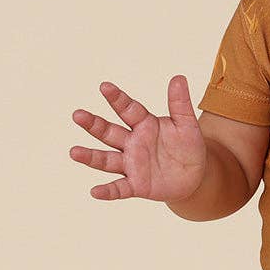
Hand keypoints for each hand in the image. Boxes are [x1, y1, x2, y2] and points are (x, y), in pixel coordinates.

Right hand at [69, 75, 206, 200]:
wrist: (195, 175)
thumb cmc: (187, 145)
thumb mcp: (187, 124)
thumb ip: (180, 103)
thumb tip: (178, 77)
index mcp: (144, 124)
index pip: (128, 109)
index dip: (117, 98)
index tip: (104, 86)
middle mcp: (133, 143)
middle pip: (109, 132)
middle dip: (94, 124)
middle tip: (78, 115)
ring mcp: (132, 164)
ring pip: (107, 159)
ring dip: (91, 156)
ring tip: (74, 152)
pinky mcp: (137, 185)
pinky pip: (120, 188)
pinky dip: (108, 191)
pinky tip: (95, 191)